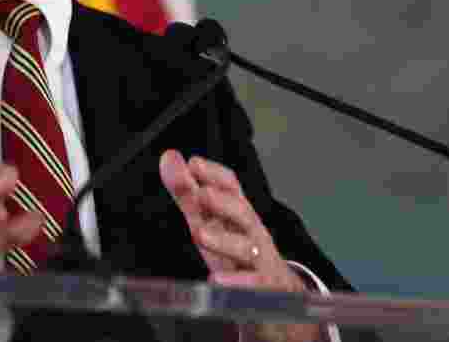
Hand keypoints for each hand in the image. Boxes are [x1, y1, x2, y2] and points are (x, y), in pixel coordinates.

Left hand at [159, 151, 321, 341]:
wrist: (278, 291)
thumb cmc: (237, 250)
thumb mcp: (210, 220)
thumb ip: (187, 191)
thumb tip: (169, 157)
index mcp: (237, 213)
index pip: (231, 187)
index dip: (214, 174)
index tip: (194, 164)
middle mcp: (251, 232)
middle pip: (242, 213)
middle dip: (223, 202)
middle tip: (201, 194)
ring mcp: (260, 260)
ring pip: (247, 248)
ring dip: (224, 240)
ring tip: (200, 233)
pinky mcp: (264, 289)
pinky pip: (253, 286)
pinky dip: (237, 284)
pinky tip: (216, 281)